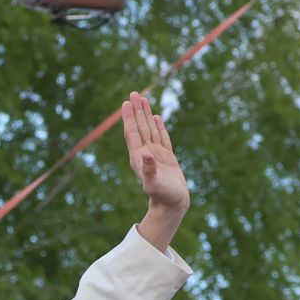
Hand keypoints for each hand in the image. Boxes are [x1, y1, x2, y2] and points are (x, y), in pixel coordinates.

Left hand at [124, 92, 187, 248]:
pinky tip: (156, 118)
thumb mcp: (154, 183)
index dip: (129, 117)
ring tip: (143, 99)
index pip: (132, 133)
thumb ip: (149, 169)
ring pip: (150, 129)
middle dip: (137, 110)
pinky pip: (162, 137)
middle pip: (140, 127)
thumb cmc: (163, 196)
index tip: (126, 102)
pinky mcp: (167, 158)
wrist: (172, 206)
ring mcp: (156, 155)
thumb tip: (146, 154)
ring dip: (146, 115)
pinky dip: (159, 126)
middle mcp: (145, 154)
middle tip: (135, 93)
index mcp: (139, 157)